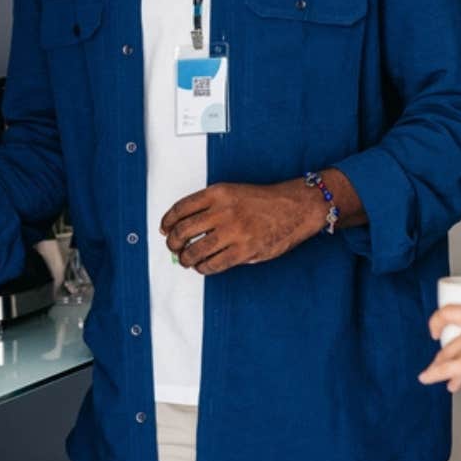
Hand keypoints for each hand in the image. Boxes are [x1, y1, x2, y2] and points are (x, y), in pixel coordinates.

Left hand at [160, 181, 324, 274]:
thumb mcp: (234, 192)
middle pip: (182, 231)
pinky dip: (203, 268)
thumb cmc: (264, 200)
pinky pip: (213, 265)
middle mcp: (223, 211)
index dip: (167, 221)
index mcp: (219, 193)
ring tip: (187, 260)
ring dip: (185, 259)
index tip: (165, 229)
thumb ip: (210, 206)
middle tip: (174, 248)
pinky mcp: (244, 250)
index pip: (181, 208)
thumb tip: (184, 227)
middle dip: (173, 243)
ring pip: (194, 251)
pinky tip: (204, 265)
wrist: (295, 206)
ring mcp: (234, 232)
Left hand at [417, 305, 460, 392]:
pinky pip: (445, 370)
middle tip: (443, 359)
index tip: (437, 326)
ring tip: (439, 374)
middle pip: (451, 340)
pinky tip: (426, 378)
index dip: (439, 319)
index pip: (452, 310)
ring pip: (447, 356)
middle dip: (444, 353)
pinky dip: (433, 374)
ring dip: (441, 366)